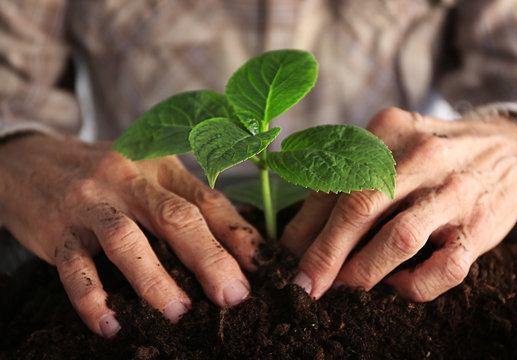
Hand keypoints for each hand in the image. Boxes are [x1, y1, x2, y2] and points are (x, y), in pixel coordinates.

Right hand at [0, 134, 262, 336]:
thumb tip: (240, 241)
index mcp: (159, 166)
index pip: (207, 199)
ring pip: (127, 241)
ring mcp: (90, 204)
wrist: (32, 161)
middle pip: (175, 217)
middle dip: (209, 259)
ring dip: (156, 280)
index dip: (237, 234)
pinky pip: (74, 268)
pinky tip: (112, 326)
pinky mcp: (57, 231)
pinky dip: (93, 300)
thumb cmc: (107, 174)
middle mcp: (127, 180)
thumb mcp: (150, 174)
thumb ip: (188, 200)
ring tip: (179, 313)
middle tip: (232, 296)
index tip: (260, 266)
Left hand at [281, 107, 516, 300]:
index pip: (334, 182)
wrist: (509, 146)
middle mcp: (421, 157)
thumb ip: (348, 183)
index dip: (306, 224)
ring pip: (399, 239)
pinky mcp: (480, 227)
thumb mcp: (390, 148)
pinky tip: (396, 284)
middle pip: (360, 207)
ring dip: (362, 271)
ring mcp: (453, 191)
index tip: (291, 252)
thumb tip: (301, 237)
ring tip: (344, 285)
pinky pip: (443, 269)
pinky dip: (412, 286)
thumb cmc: (432, 154)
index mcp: (388, 131)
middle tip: (304, 283)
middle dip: (324, 253)